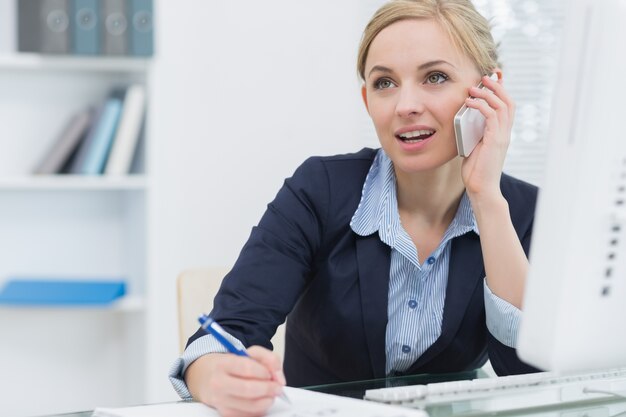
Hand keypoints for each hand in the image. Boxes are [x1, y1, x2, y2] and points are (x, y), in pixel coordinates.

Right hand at [185, 346, 285, 416]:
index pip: (248, 368)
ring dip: (267, 401)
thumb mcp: (247, 352)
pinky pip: (248, 415)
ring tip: (270, 394)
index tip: (270, 374)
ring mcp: (220, 400)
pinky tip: (260, 401)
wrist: (204, 376)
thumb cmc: (228, 364)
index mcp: (223, 364)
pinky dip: (260, 410)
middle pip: (249, 390)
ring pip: (251, 406)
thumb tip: (279, 377)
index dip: (265, 372)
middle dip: (269, 389)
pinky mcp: (224, 413)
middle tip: (277, 387)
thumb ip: (268, 358)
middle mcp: (218, 383)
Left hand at [461, 73, 514, 200]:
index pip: (506, 106)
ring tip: (474, 87)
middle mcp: (505, 132)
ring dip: (488, 93)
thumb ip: (473, 134)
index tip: (490, 80)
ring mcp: (502, 136)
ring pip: (502, 105)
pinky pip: (492, 115)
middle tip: (484, 77)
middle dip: (497, 86)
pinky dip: (482, 106)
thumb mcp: (473, 147)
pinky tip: (470, 102)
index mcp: (501, 133)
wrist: (481, 188)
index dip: (501, 91)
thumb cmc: (476, 171)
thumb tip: (463, 123)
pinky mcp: (496, 140)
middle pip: (508, 101)